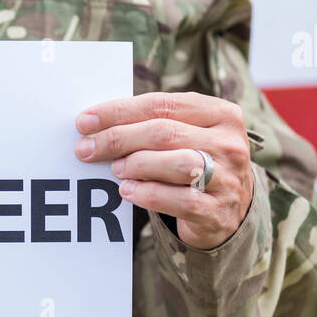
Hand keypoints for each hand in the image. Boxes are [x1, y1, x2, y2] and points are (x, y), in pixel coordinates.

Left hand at [74, 92, 253, 249]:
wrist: (231, 210)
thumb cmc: (196, 162)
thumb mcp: (187, 135)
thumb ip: (153, 124)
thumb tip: (97, 124)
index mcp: (221, 113)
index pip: (163, 105)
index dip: (120, 111)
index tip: (85, 121)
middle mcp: (229, 143)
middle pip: (165, 133)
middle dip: (118, 139)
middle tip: (86, 148)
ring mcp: (227, 179)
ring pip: (176, 164)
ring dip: (136, 164)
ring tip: (115, 168)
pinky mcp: (217, 211)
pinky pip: (179, 200)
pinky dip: (148, 194)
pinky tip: (128, 191)